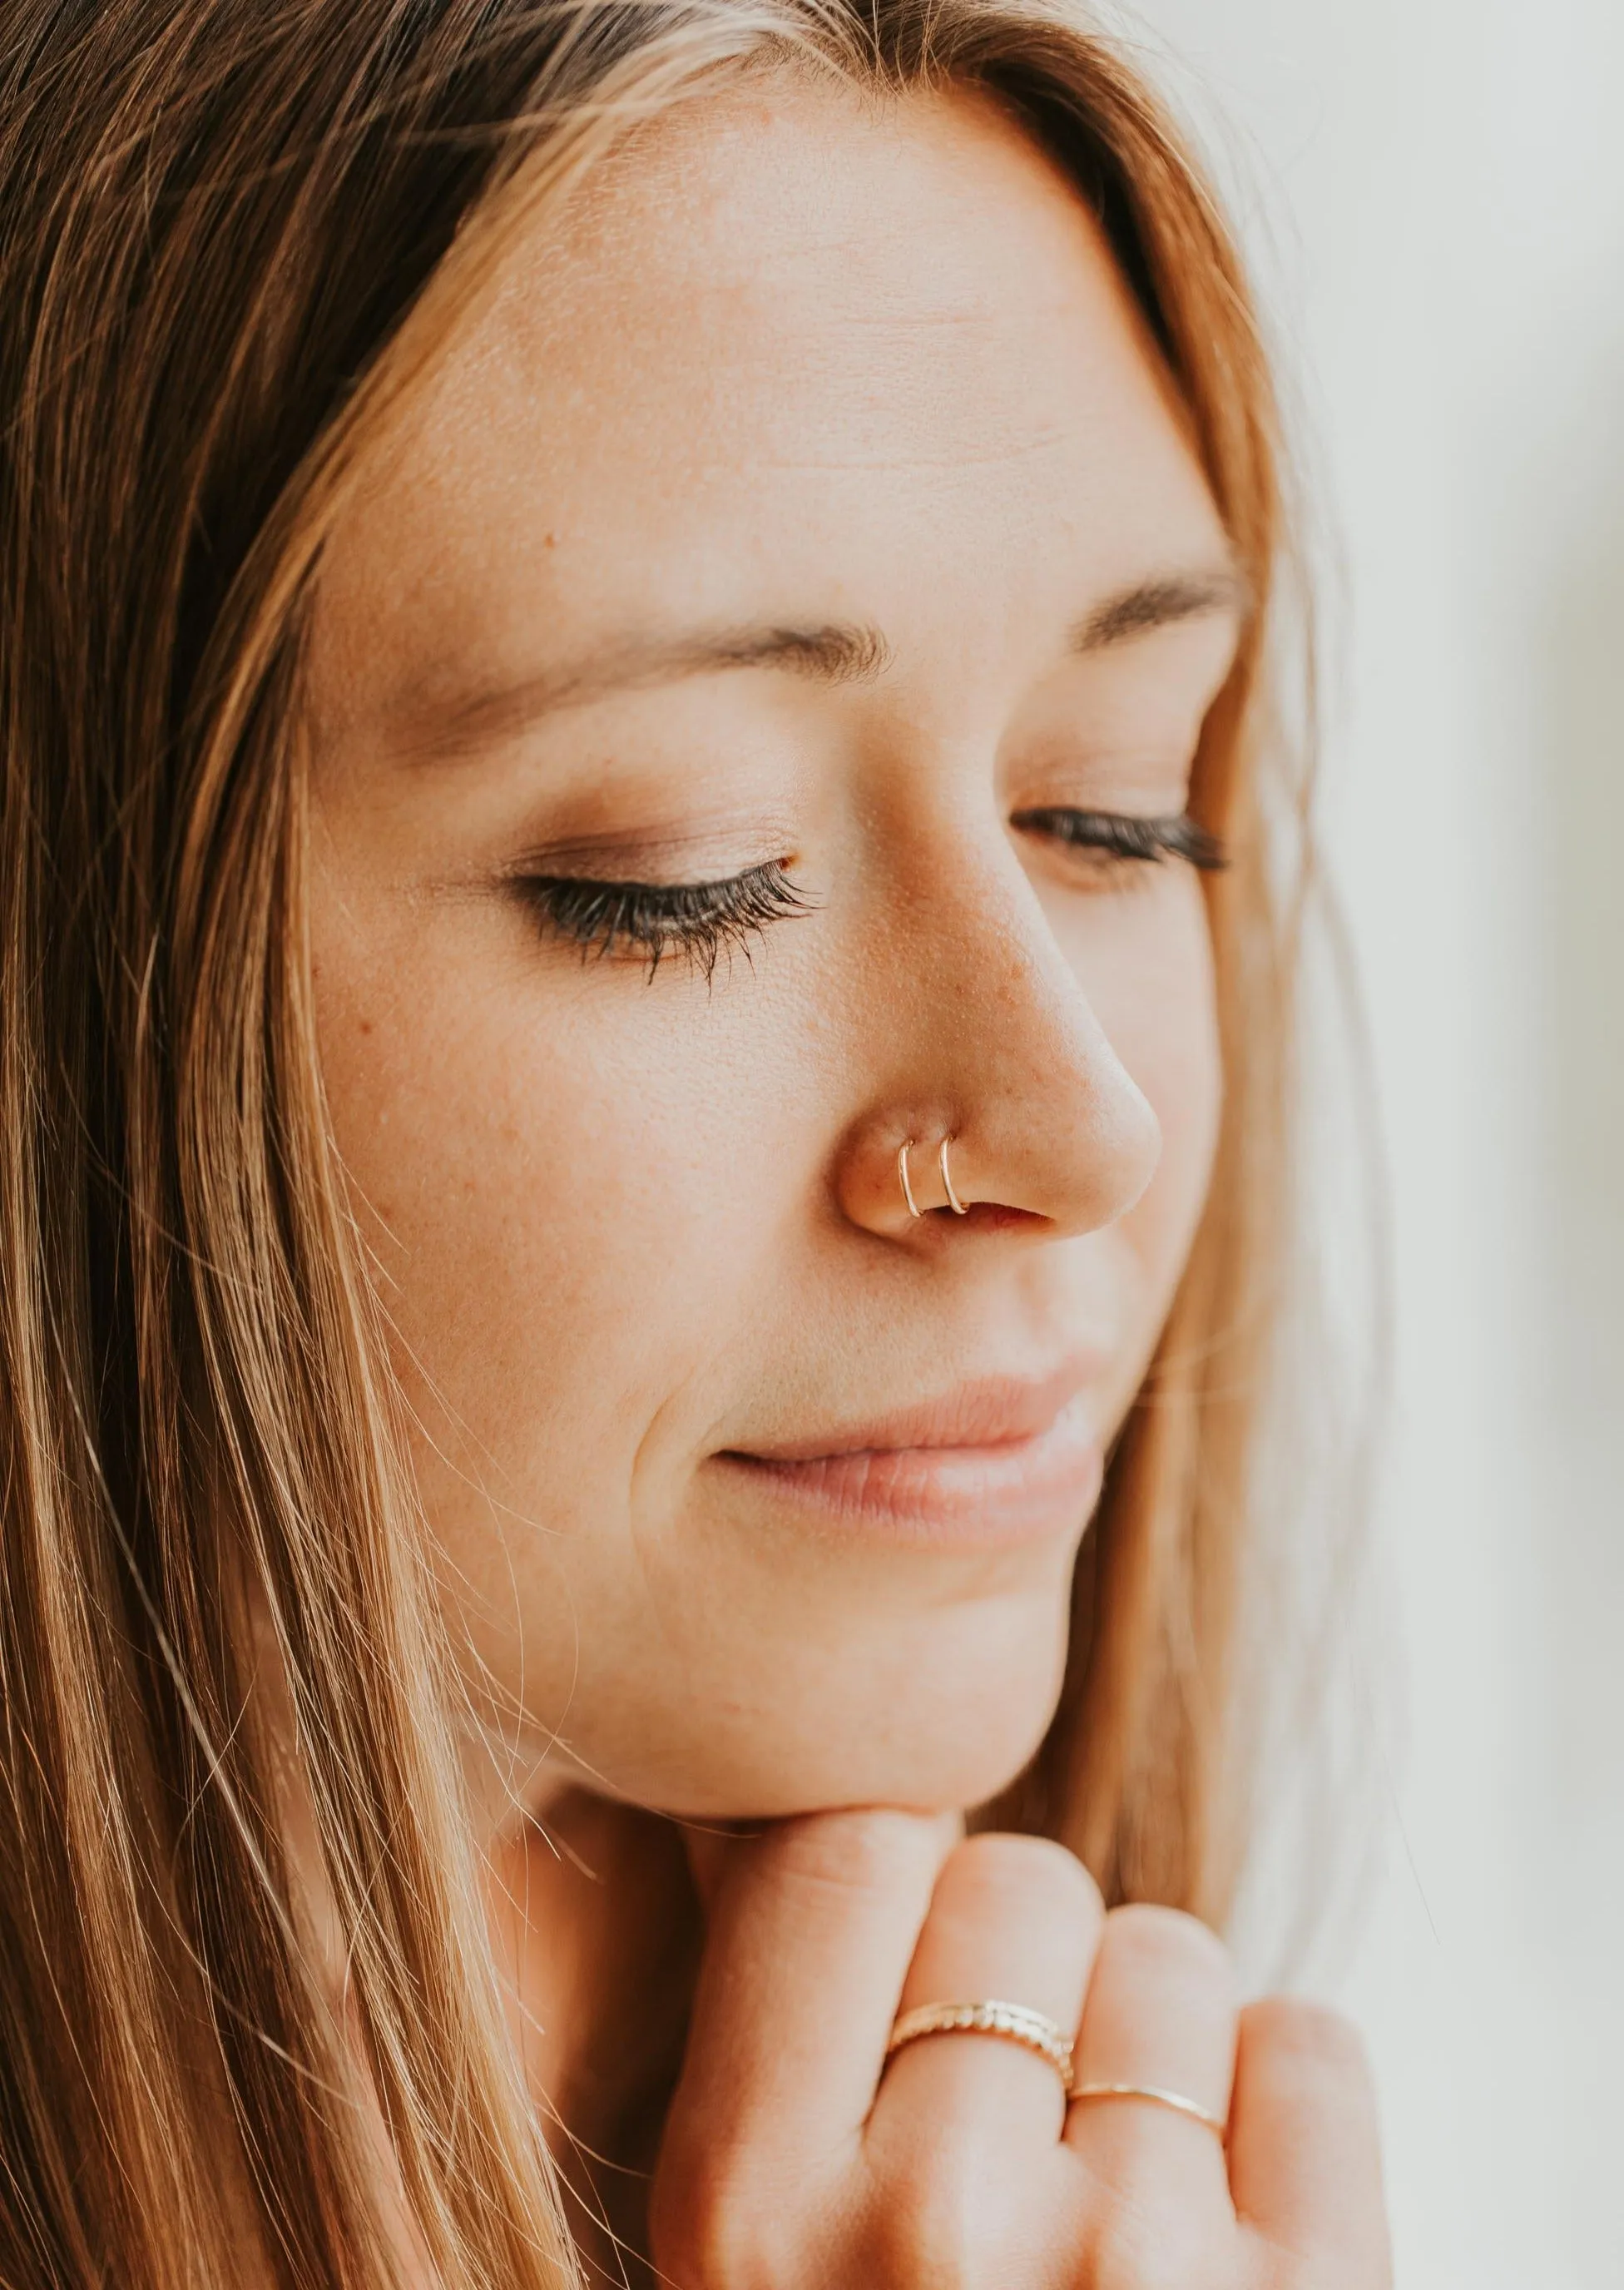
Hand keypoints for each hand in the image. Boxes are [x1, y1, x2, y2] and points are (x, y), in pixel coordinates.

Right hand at [653, 1809, 1389, 2287]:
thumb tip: (807, 1817)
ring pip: (1170, 1958)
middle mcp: (927, 2239)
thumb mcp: (740, 2270)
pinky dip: (1282, 2102)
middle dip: (1023, 1965)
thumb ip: (764, 2055)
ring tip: (1104, 2185)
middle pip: (1018, 1881)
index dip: (889, 1885)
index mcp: (744, 2225)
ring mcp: (1133, 2282)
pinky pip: (1310, 2048)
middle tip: (1006, 2106)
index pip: (844, 1848)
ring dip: (1150, 2043)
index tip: (904, 1956)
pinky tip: (1218, 2213)